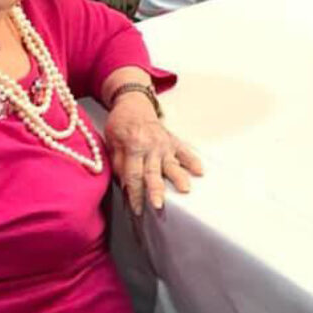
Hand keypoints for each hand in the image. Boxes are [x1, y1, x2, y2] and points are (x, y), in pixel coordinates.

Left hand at [105, 93, 203, 214]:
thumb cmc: (121, 124)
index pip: (133, 175)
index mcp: (133, 146)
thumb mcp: (112, 142)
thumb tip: (125, 186)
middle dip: (156, 189)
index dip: (134, 193)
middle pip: (153, 172)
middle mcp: (151, 146)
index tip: (136, 209)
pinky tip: (199, 170)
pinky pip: (184, 151)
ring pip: (172, 163)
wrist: (134, 103)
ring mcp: (164, 144)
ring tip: (185, 189)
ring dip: (178, 177)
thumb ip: (119, 164)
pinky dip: (192, 160)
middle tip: (159, 204)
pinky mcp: (173, 141)